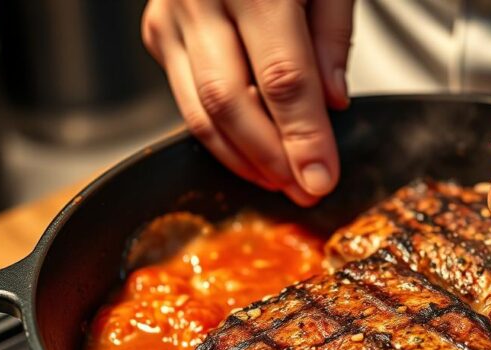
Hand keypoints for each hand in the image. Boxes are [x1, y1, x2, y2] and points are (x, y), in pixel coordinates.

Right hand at [142, 0, 353, 205]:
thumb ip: (331, 34)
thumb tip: (332, 103)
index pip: (283, 78)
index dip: (304, 136)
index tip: (323, 179)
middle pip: (232, 102)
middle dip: (272, 158)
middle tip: (304, 190)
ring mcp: (170, 15)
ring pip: (200, 111)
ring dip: (243, 158)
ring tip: (280, 182)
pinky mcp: (158, 31)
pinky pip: (186, 99)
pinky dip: (220, 135)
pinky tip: (252, 154)